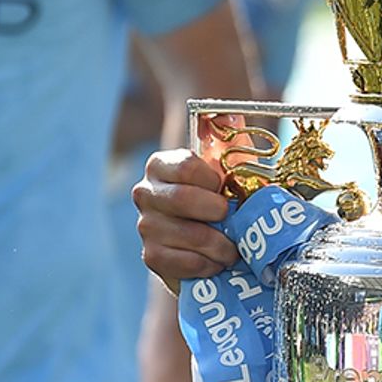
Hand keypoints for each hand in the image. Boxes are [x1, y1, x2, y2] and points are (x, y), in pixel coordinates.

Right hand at [132, 145, 237, 290]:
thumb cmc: (229, 190)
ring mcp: (146, 225)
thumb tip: (231, 116)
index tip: (226, 188)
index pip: (185, 166)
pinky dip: (202, 264)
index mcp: (162, 164)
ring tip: (233, 246)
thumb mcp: (235, 163)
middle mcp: (146, 192)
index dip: (212, 180)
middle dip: (215, 213)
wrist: (220, 227)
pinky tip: (216, 262)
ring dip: (214, 244)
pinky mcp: (151, 256)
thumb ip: (231, 138)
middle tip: (231, 218)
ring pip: (180, 234)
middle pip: (180, 200)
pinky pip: (175, 262)